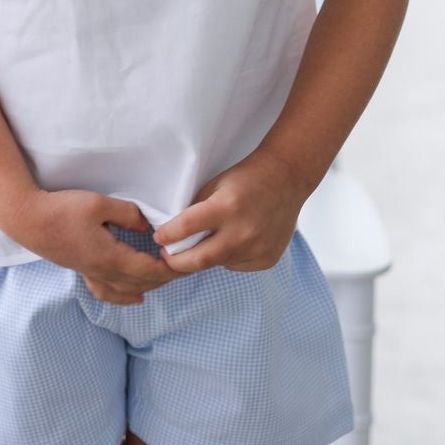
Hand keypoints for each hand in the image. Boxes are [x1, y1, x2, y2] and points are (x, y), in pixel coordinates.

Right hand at [16, 189, 179, 304]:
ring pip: (128, 290)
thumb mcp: (100, 204)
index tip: (187, 262)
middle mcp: (104, 271)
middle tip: (186, 266)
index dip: (171, 269)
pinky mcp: (83, 270)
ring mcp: (92, 273)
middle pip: (143, 282)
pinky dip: (126, 297)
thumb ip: (128, 215)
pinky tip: (135, 296)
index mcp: (112, 257)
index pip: (150, 270)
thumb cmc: (63, 210)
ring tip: (166, 278)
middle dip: (167, 277)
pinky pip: (109, 292)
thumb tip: (149, 228)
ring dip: (150, 286)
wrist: (29, 220)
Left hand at [151, 150, 307, 274]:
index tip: (159, 238)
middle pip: (199, 260)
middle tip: (168, 256)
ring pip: (218, 264)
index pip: (186, 228)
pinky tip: (235, 239)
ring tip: (209, 240)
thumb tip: (174, 236)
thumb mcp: (215, 186)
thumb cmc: (246, 179)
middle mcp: (242, 231)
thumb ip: (196, 211)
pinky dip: (228, 256)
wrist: (286, 179)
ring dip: (206, 256)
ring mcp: (257, 248)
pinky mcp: (266, 259)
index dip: (167, 235)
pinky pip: (236, 265)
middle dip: (177, 262)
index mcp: (226, 207)